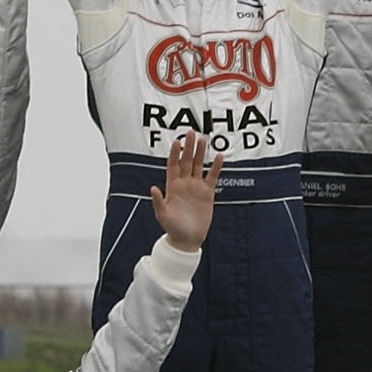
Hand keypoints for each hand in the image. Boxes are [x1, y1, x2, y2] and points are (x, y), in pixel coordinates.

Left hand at [150, 129, 217, 251]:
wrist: (188, 239)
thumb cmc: (173, 228)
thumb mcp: (163, 215)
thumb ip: (158, 201)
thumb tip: (152, 188)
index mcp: (172, 187)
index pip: (173, 165)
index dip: (174, 153)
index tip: (176, 141)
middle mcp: (184, 184)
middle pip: (186, 161)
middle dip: (188, 147)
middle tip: (190, 132)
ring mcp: (196, 187)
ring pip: (199, 165)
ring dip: (201, 153)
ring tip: (203, 139)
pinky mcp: (207, 193)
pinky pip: (212, 177)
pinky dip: (215, 167)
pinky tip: (218, 157)